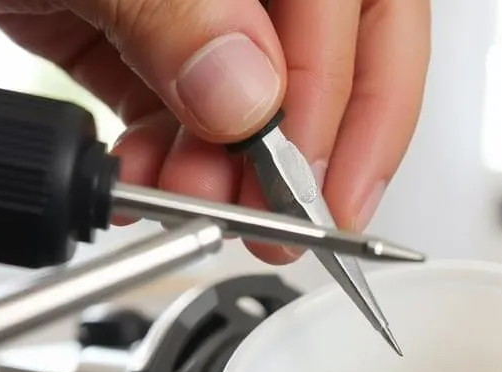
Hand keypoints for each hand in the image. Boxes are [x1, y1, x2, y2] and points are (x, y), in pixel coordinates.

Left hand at [0, 0, 430, 262]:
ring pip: (264, 93)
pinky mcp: (145, 30)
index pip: (356, 3)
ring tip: (192, 203)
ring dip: (235, 165)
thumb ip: (178, 6)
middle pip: (336, 51)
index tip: (309, 178)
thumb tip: (254, 96)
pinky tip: (152, 176)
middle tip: (275, 220)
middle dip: (308, 147)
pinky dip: (181, 156)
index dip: (351, 96)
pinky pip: (191, 107)